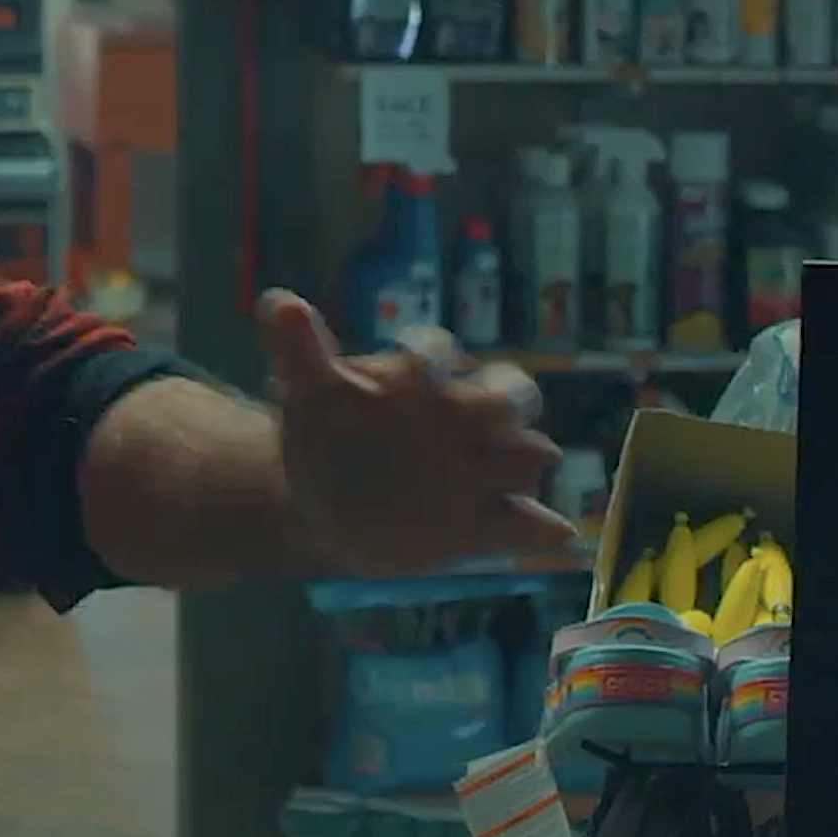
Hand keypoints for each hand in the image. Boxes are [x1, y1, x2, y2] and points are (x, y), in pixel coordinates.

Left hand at [259, 288, 574, 576]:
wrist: (326, 505)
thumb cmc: (327, 435)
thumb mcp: (307, 394)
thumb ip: (298, 350)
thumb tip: (280, 301)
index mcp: (421, 374)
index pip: (436, 353)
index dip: (432, 357)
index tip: (416, 367)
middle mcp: (463, 413)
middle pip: (507, 395)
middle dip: (504, 402)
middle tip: (497, 414)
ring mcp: (479, 467)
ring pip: (523, 455)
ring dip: (526, 459)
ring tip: (526, 469)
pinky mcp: (484, 521)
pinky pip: (523, 522)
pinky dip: (540, 527)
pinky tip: (557, 535)